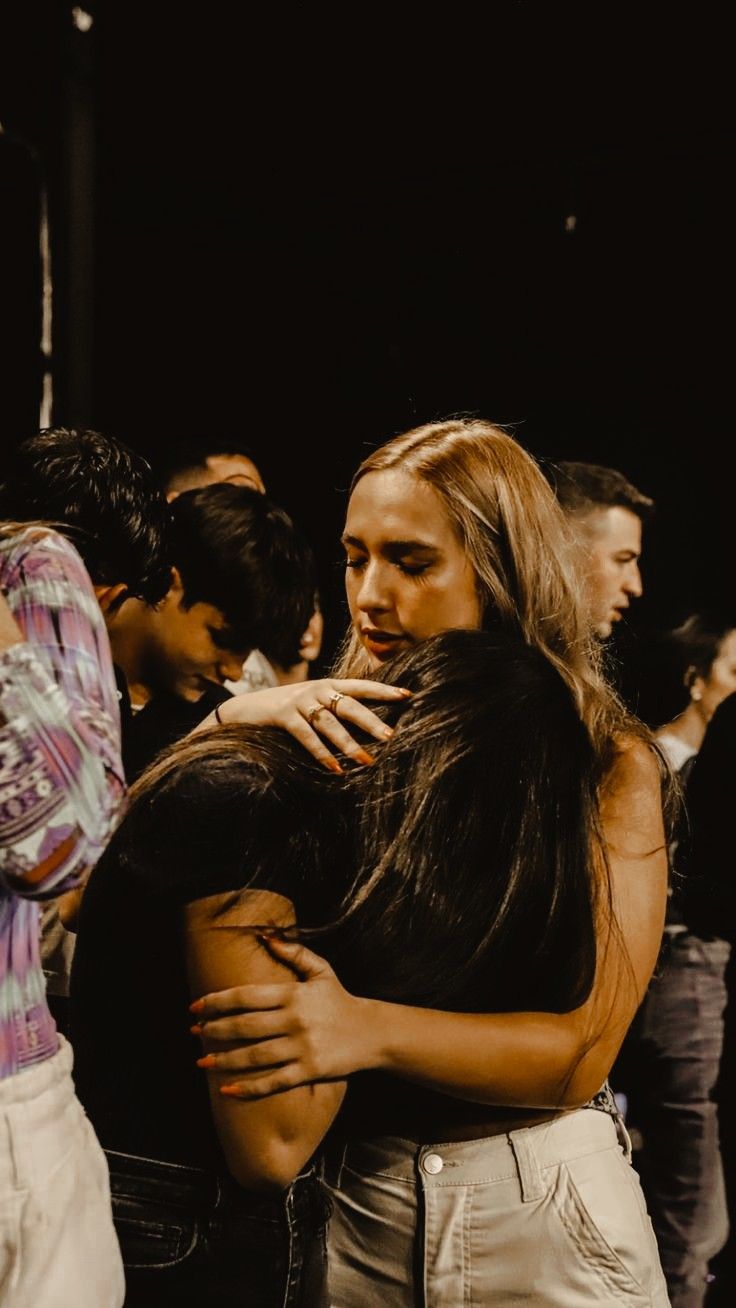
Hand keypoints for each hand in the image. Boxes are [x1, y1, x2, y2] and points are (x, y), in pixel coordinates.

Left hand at [190, 937, 379, 1097]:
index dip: (217, 1001)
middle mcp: (295, 1020)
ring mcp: (303, 1047)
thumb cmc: (341, 1000)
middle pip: (245, 1025)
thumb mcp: (321, 971)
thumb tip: (264, 936)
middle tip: (193, 1033)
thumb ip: (294, 952)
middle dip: (214, 1029)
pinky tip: (227, 1089)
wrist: (373, 1033)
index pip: (246, 996)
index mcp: (293, 994)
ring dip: (224, 1059)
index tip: (195, 1007)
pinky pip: (274, 1081)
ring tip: (201, 1060)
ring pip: (255, 1055)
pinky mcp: (310, 1070)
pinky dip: (249, 1087)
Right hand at [212, 678, 409, 771]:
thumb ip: (334, 709)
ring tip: (367, 760)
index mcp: (328, 684)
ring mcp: (300, 700)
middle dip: (371, 721)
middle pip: (350, 705)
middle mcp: (317, 689)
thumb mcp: (312, 704)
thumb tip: (368, 728)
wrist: (245, 710)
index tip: (408, 695)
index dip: (384, 690)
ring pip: (330, 723)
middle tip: (390, 736)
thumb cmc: (286, 710)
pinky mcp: (283, 715)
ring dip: (349, 744)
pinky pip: (307, 736)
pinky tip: (335, 769)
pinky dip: (321, 753)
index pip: (361, 686)